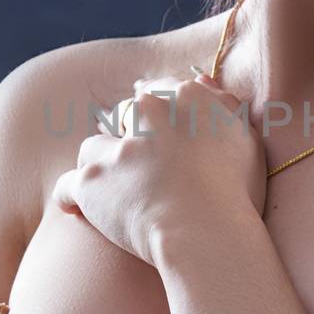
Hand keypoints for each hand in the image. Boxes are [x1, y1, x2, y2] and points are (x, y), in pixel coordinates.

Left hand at [51, 69, 267, 263]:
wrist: (208, 233)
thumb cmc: (236, 192)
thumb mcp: (246, 140)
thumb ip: (224, 105)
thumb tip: (202, 80)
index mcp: (186, 98)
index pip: (159, 92)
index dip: (156, 114)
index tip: (157, 131)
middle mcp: (148, 113)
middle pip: (125, 115)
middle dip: (128, 135)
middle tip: (140, 164)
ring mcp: (116, 148)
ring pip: (94, 148)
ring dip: (101, 165)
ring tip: (113, 190)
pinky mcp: (92, 182)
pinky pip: (67, 186)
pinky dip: (70, 198)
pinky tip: (74, 209)